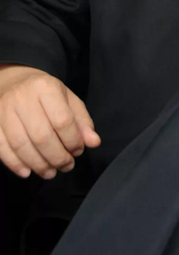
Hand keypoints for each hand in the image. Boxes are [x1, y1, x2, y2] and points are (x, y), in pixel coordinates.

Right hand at [0, 64, 100, 179]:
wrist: (14, 82)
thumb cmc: (45, 93)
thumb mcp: (68, 99)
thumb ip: (81, 121)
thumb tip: (94, 142)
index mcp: (46, 88)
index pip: (63, 121)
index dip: (73, 141)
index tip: (78, 151)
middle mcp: (23, 98)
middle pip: (42, 136)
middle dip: (57, 157)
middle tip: (66, 166)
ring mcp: (4, 111)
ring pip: (21, 146)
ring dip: (38, 165)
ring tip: (50, 172)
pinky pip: (3, 149)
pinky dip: (16, 164)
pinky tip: (28, 171)